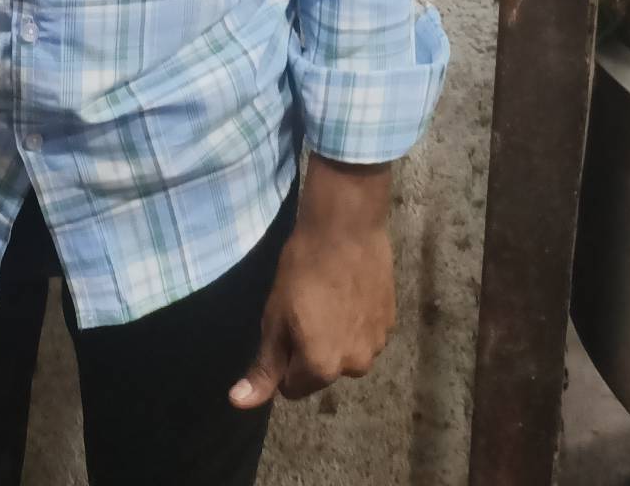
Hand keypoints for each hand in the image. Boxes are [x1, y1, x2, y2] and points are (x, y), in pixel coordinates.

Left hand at [229, 158, 395, 407]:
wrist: (345, 225)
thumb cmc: (302, 267)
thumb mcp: (274, 316)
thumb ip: (263, 367)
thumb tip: (238, 403)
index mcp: (321, 368)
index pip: (292, 387)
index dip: (283, 357)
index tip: (285, 324)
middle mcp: (355, 366)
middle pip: (321, 371)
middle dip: (311, 349)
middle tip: (306, 307)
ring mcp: (378, 344)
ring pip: (345, 353)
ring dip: (336, 336)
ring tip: (329, 296)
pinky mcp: (391, 322)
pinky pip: (365, 334)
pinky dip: (355, 321)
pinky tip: (349, 290)